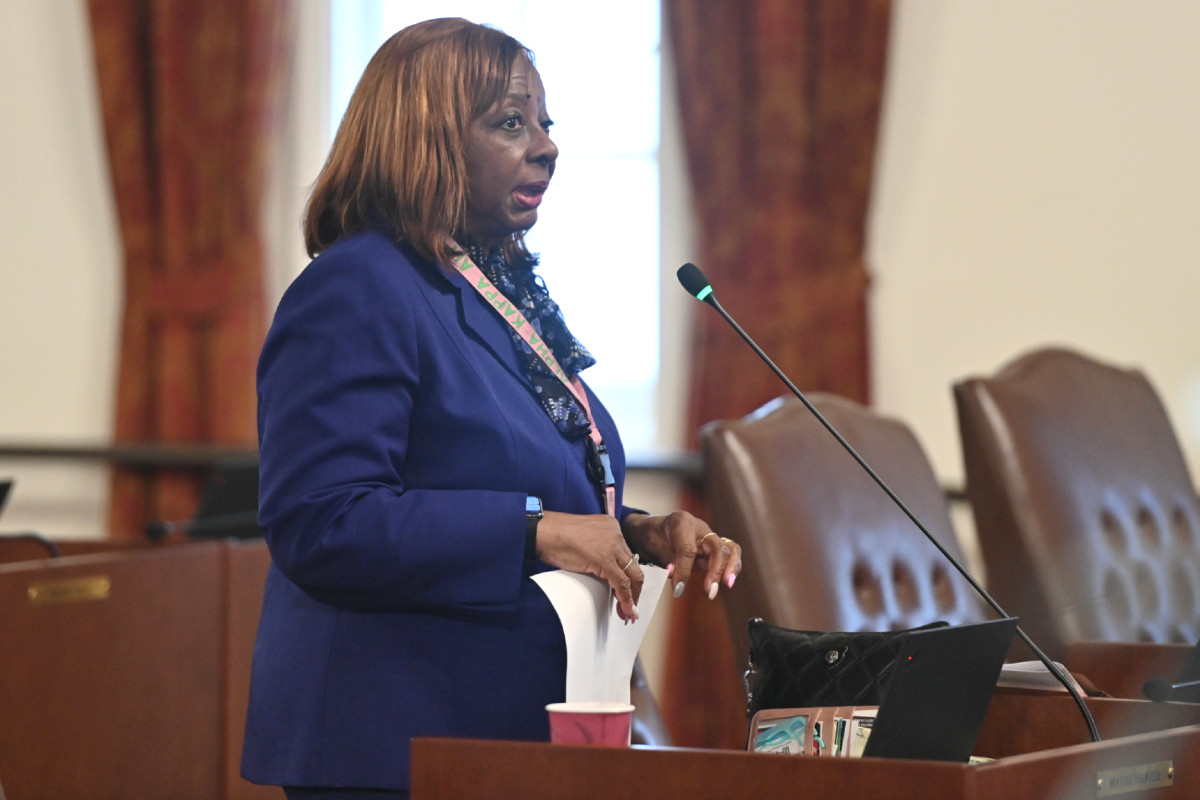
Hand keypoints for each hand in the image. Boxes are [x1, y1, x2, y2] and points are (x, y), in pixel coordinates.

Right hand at [535, 511, 643, 622]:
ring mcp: (612, 547)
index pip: (626, 556)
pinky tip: (625, 609)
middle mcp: (617, 534)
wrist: (544, 531)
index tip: (628, 592)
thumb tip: (602, 571)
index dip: (629, 577)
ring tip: (629, 613)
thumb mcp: (584, 539)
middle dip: (635, 590)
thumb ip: (598, 550)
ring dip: (632, 598)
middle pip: (634, 567)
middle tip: (631, 607)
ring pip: (632, 576)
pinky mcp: (605, 560)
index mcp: (612, 527)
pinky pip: (621, 583)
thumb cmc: (555, 535)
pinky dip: (625, 599)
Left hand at [621, 511, 741, 600]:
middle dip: (716, 570)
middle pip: (717, 547)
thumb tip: (678, 583)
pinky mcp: (714, 549)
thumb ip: (667, 563)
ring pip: (730, 548)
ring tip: (728, 584)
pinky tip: (727, 581)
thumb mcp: (653, 547)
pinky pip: (730, 555)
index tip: (677, 589)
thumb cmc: (652, 536)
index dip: (684, 571)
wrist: (653, 529)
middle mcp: (700, 528)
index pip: (688, 549)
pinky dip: (733, 567)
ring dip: (731, 567)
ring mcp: (709, 537)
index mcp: (682, 523)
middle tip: (709, 590)